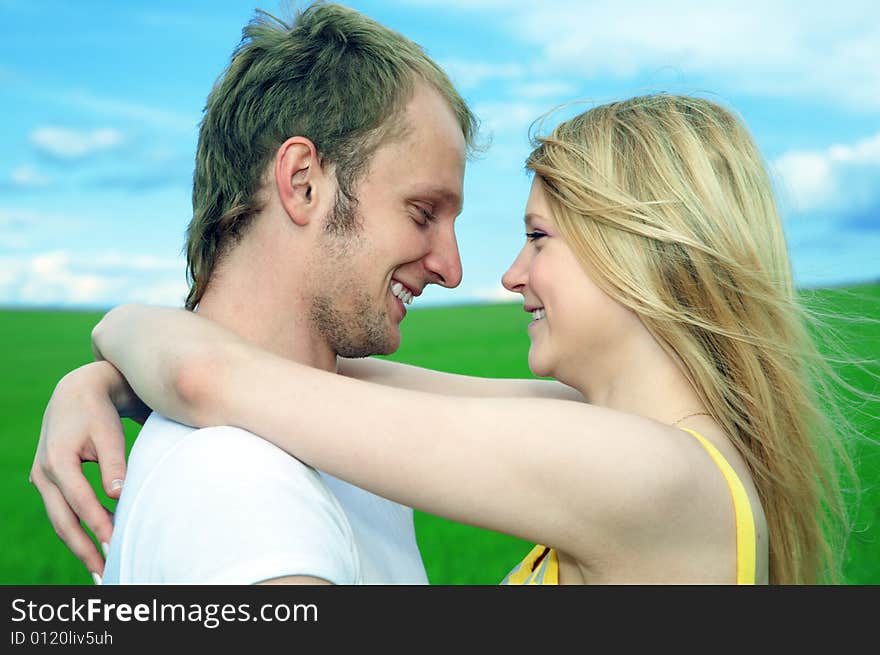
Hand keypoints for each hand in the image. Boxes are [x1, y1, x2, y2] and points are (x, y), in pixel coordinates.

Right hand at [29, 361, 142, 577]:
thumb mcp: (108, 432)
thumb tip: (119, 494)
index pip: (81, 502)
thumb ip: (114, 463)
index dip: (98, 526)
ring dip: (79, 543)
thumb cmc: (98, 412)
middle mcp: (43, 473)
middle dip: (83, 549)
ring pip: (59, 519)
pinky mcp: (47, 481)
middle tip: (104, 574)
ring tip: (101, 567)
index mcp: (58, 460)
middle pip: (63, 521)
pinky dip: (76, 528)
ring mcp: (41, 478)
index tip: (116, 546)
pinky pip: (61, 511)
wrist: (76, 393)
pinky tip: (95, 543)